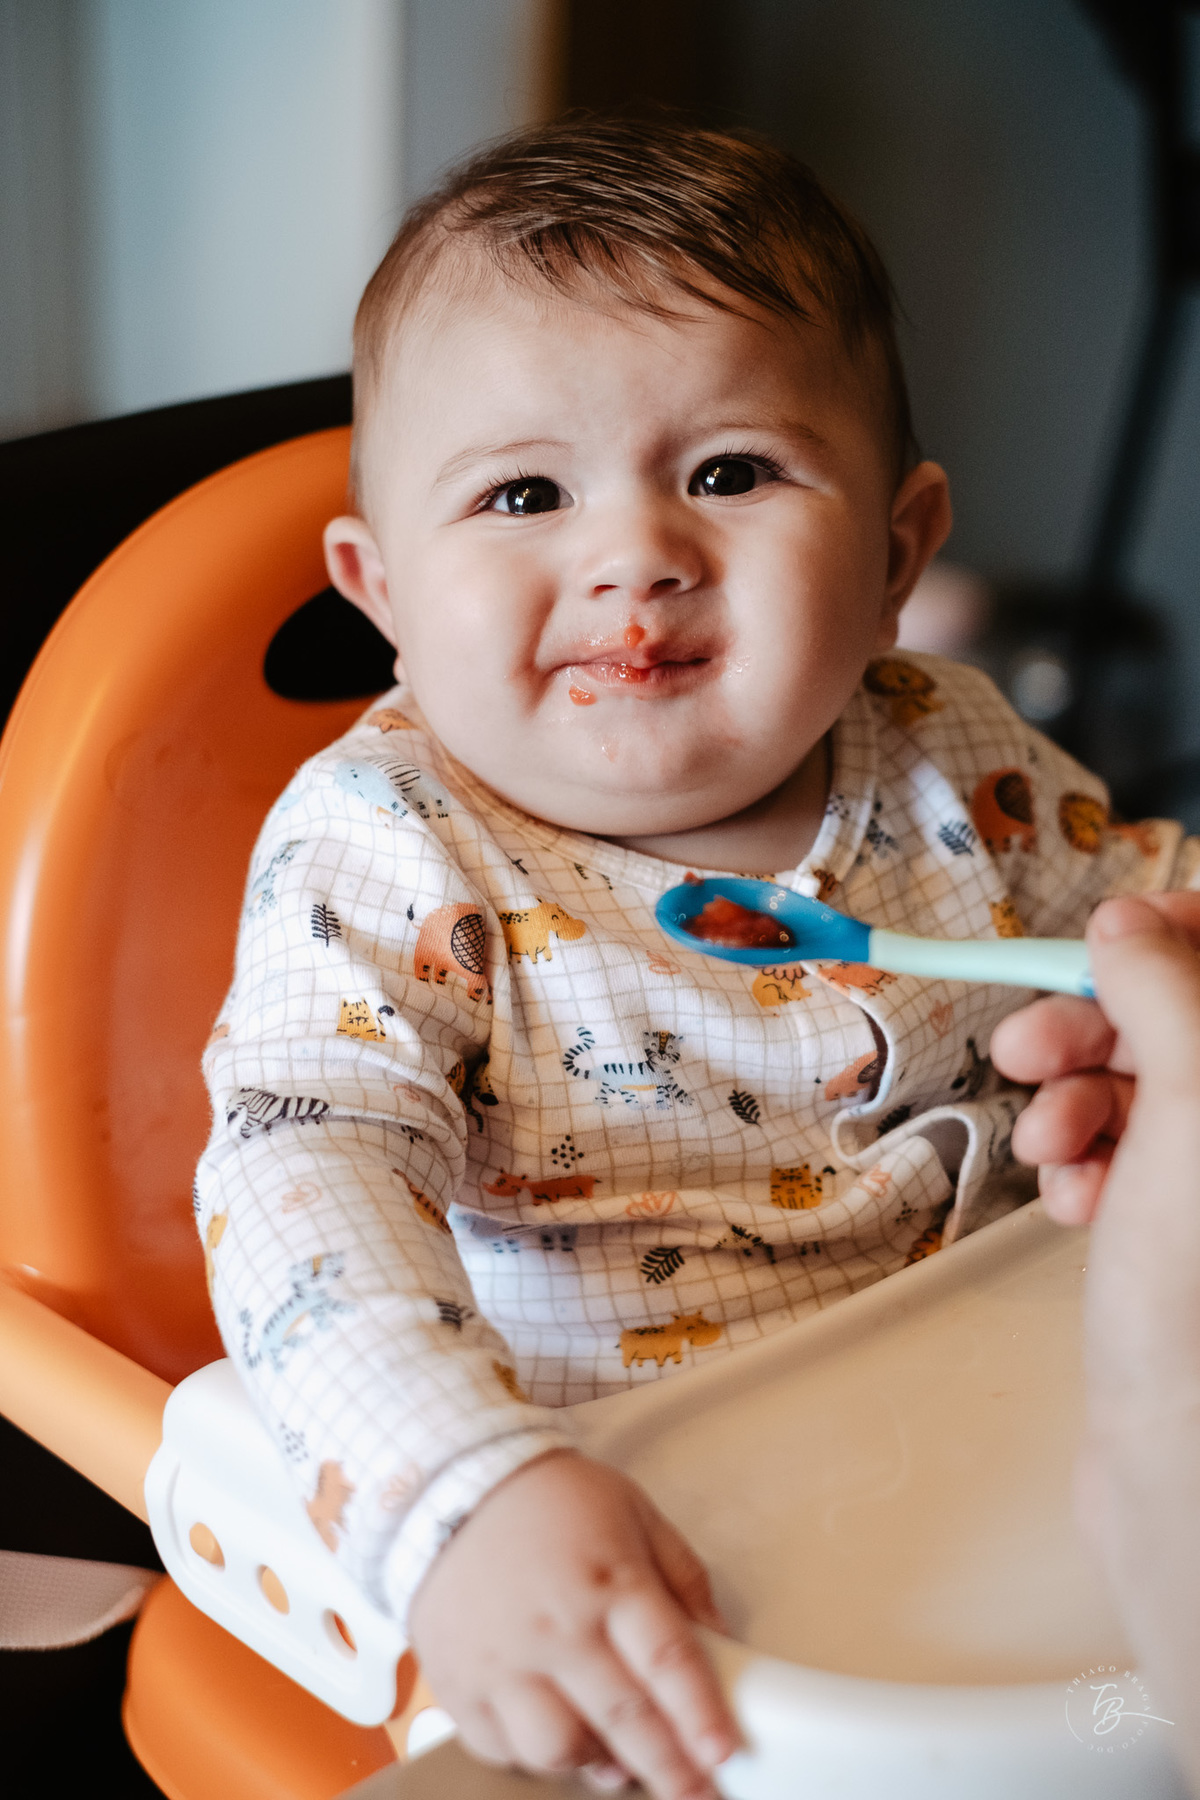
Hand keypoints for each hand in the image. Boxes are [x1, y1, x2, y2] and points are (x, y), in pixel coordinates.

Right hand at [407, 1449, 737, 1799]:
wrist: (454, 1487)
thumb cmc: (550, 1500)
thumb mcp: (634, 1514)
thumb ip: (683, 1576)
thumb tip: (721, 1639)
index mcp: (608, 1581)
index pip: (667, 1661)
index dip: (701, 1714)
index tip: (724, 1752)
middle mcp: (555, 1629)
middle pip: (624, 1719)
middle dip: (670, 1769)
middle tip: (697, 1794)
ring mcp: (503, 1662)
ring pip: (558, 1749)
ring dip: (595, 1763)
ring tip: (617, 1759)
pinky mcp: (460, 1685)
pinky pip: (501, 1749)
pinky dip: (532, 1753)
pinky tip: (555, 1732)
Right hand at [990, 892, 1199, 1223]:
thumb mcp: (1190, 1106)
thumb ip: (1161, 993)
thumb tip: (1122, 919)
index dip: (1166, 929)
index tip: (1099, 940)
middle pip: (1163, 1018)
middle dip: (1082, 1036)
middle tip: (1020, 1052)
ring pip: (1128, 1085)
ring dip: (1067, 1109)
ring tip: (1046, 1148)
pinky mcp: (1174, 1208)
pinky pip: (1117, 1149)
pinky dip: (1080, 1165)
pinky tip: (1077, 1199)